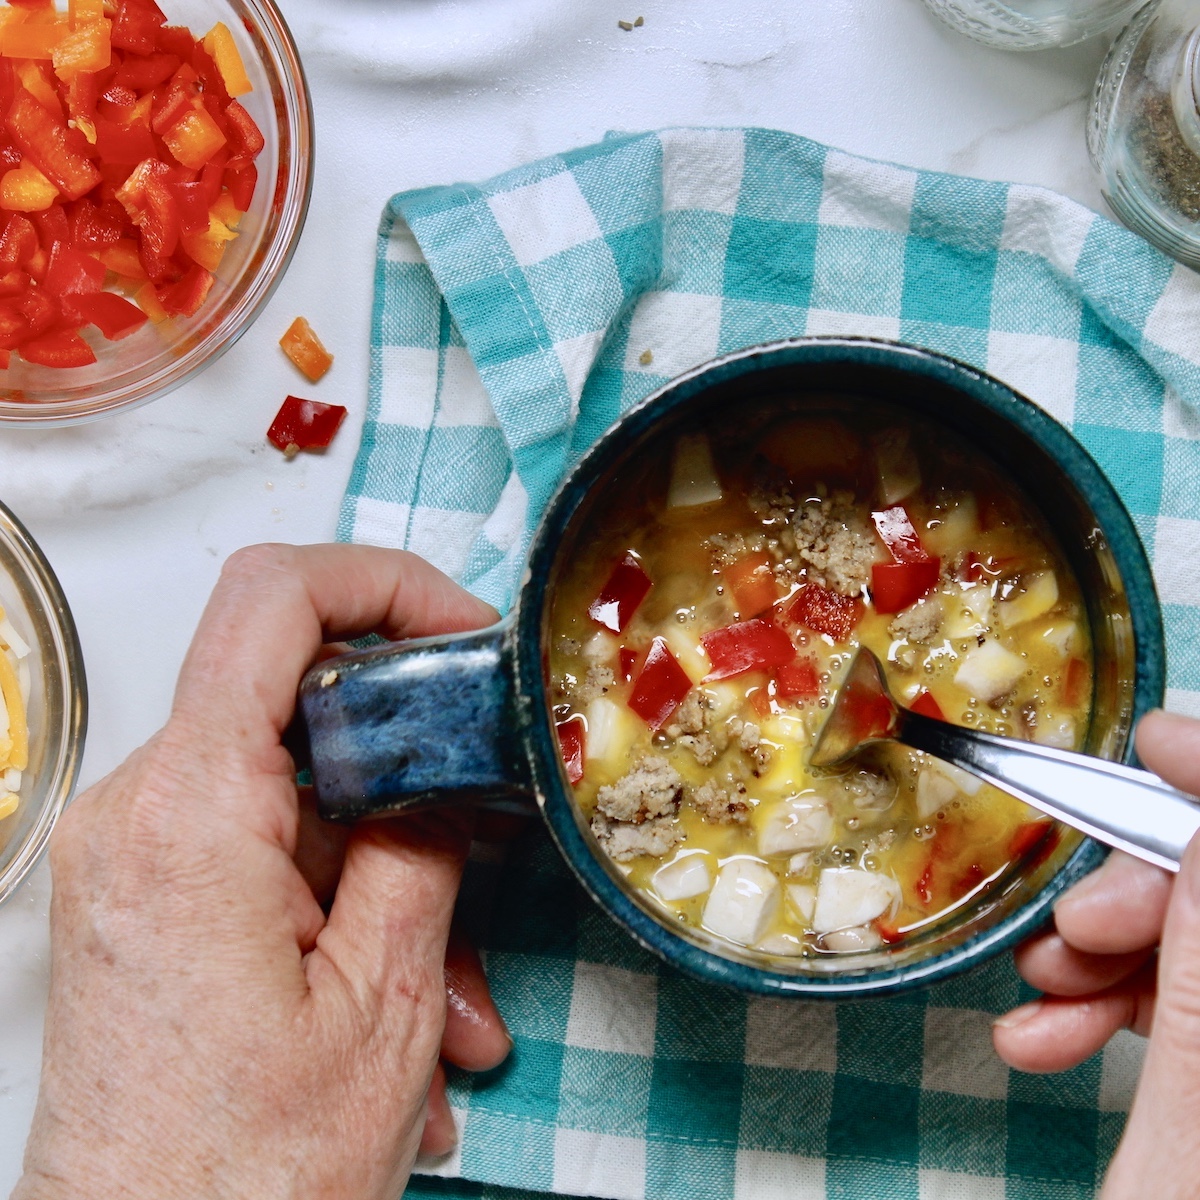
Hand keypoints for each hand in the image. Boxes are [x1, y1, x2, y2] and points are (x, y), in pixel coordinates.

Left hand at [15, 544, 511, 1199]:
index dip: (385, 580)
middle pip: (299, 706)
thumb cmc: (238, 1181)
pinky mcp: (150, 898)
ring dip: (393, 872)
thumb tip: (440, 775)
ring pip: (300, 798)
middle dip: (415, 771)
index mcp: (192, 815)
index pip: (274, 599)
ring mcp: (138, 857)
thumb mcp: (381, 1003)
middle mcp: (140, 815)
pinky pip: (270, 854)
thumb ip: (421, 849)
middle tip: (491, 828)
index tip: (463, 628)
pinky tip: (402, 1006)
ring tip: (452, 997)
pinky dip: (347, 903)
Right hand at [991, 710, 1197, 1072]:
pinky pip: (1170, 993)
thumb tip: (1193, 832)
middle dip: (1129, 891)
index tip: (1148, 740)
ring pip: (1181, 938)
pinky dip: (1101, 1003)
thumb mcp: (1180, 1132)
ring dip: (1096, 956)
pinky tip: (1045, 1031)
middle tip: (1066, 927)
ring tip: (1037, 994)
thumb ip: (1199, 980)